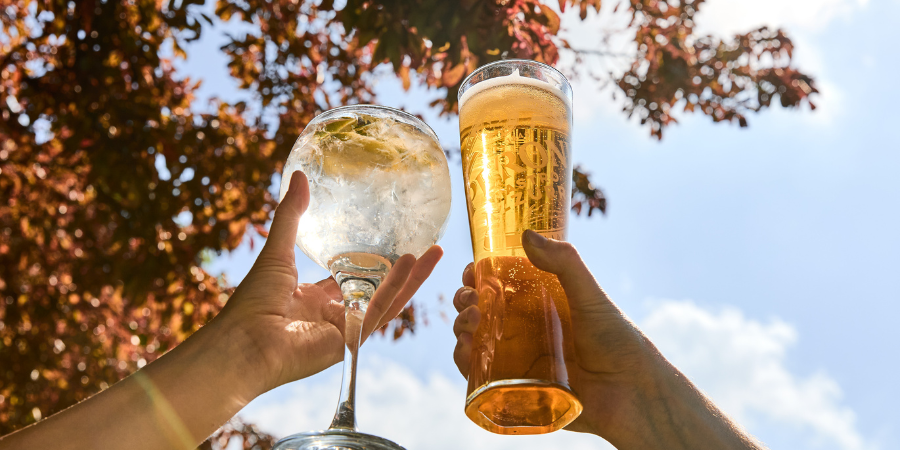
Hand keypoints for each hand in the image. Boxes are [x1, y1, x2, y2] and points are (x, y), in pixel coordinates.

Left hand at [215, 171, 442, 394]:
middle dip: (404, 270)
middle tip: (427, 248)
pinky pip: (380, 311)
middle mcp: (333, 314)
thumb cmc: (253, 303)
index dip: (372, 262)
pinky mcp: (352, 340)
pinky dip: (398, 288)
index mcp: (313, 298)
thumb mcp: (278, 250)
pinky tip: (412, 264)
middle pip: (378, 290)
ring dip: (412, 277)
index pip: (350, 278)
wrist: (244, 343)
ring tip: (435, 253)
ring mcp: (345, 329)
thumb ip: (291, 215)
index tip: (392, 242)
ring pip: (387, 300)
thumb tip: (299, 174)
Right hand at [452, 230, 656, 440]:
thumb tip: (526, 235)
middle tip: (470, 299)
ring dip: (462, 328)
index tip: (471, 271)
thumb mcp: (590, 294)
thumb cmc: (618, 340)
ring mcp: (519, 362)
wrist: (633, 393)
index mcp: (539, 306)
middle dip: (466, 301)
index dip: (479, 277)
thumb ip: (565, 263)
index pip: (499, 286)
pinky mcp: (516, 391)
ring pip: (476, 342)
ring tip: (472, 322)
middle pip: (481, 312)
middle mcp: (525, 332)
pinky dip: (466, 363)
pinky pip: (482, 378)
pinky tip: (466, 351)